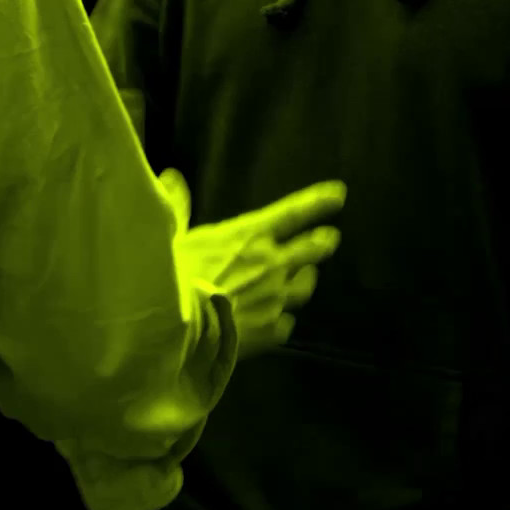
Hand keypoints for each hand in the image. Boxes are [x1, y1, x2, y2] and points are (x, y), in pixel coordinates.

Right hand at [161, 169, 344, 355]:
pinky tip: (278, 322)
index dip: (317, 202)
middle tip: (330, 239)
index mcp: (250, 236)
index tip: (339, 195)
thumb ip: (177, 208)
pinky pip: (287, 323)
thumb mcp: (170, 237)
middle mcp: (272, 264)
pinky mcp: (272, 331)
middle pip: (311, 249)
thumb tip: (171, 177)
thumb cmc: (175, 278)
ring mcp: (276, 299)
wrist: (182, 332)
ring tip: (308, 277)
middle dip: (323, 242)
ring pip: (304, 287)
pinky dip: (283, 320)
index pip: (292, 212)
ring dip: (306, 279)